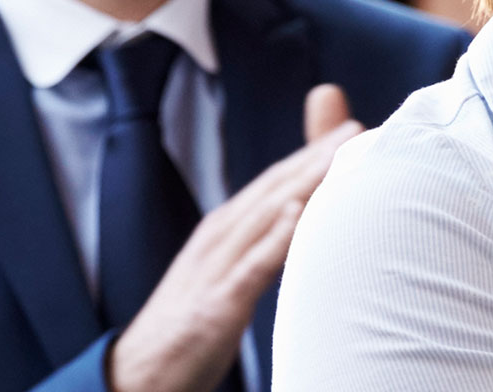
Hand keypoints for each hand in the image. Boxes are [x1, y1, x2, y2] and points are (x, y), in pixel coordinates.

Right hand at [106, 85, 359, 391]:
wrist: (135, 376)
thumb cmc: (186, 331)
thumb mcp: (225, 281)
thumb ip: (258, 252)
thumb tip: (292, 227)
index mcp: (222, 234)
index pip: (273, 185)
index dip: (310, 155)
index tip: (351, 129)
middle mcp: (217, 242)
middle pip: (272, 190)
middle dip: (314, 156)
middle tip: (357, 127)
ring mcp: (214, 272)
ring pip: (264, 217)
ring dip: (302, 183)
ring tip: (339, 155)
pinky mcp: (213, 308)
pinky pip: (248, 269)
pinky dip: (274, 240)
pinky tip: (297, 215)